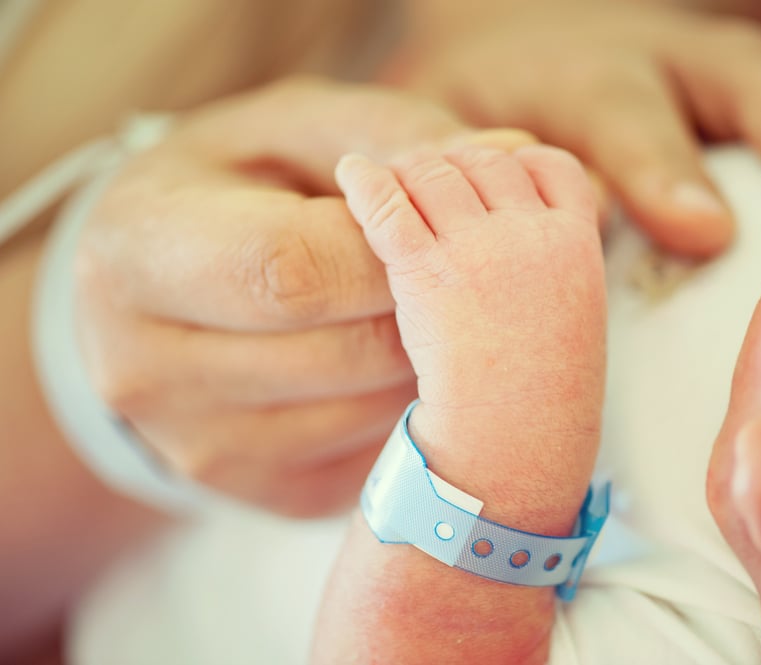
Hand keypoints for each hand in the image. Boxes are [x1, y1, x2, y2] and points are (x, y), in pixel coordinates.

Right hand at [74, 77, 533, 516]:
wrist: (165, 292)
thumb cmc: (240, 190)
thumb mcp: (295, 132)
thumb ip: (393, 136)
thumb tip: (510, 151)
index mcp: (138, 251)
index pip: (295, 271)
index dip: (392, 249)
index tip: (436, 225)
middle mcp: (147, 368)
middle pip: (346, 353)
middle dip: (427, 308)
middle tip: (456, 273)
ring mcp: (203, 447)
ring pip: (372, 414)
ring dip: (430, 362)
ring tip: (429, 314)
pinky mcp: (260, 492)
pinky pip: (376, 459)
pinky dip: (411, 410)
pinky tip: (402, 364)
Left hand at [335, 145, 605, 520]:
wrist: (515, 446)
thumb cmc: (541, 397)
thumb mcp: (571, 322)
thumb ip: (554, 267)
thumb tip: (525, 232)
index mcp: (578, 243)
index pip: (549, 166)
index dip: (512, 162)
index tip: (485, 176)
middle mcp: (533, 234)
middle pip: (485, 161)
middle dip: (452, 164)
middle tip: (423, 176)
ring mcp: (481, 250)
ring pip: (436, 173)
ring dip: (408, 172)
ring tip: (384, 180)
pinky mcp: (427, 272)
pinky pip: (390, 206)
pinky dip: (366, 182)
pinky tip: (351, 175)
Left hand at [389, 2, 760, 256]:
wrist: (504, 47)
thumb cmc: (472, 114)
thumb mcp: (434, 135)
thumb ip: (448, 174)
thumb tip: (475, 228)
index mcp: (569, 77)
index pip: (616, 116)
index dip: (657, 167)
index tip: (702, 228)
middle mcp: (656, 58)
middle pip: (738, 81)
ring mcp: (713, 66)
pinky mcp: (750, 83)